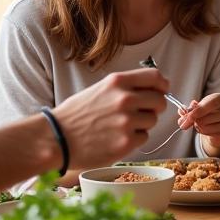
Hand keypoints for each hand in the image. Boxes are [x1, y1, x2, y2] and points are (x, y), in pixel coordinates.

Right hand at [52, 67, 167, 168]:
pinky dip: (135, 139)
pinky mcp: (126, 142)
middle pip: (160, 101)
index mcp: (118, 82)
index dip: (163, 85)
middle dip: (154, 107)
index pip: (155, 77)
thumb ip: (126, 87)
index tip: (162, 91)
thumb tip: (156, 88)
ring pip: (153, 121)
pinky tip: (116, 137)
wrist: (56, 138)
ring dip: (143, 124)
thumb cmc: (76, 114)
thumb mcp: (100, 89)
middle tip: (141, 113)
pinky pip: (144, 138)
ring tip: (121, 126)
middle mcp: (124, 99)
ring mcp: (126, 121)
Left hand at [178, 93, 219, 152]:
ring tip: (201, 125)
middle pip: (207, 117)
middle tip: (186, 123)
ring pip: (206, 127)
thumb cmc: (210, 113)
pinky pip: (210, 135)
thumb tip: (182, 112)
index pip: (212, 102)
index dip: (198, 110)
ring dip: (198, 127)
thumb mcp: (200, 107)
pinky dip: (204, 133)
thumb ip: (191, 109)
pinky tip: (208, 130)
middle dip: (193, 121)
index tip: (187, 117)